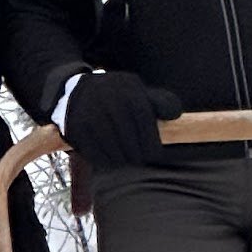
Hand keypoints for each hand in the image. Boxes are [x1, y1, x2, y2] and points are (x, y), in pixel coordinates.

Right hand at [57, 70, 181, 171]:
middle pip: (129, 140)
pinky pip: (95, 154)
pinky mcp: (76, 127)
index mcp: (128, 90)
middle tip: (138, 159)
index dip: (151, 143)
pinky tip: (109, 157)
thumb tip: (175, 115)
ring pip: (113, 150)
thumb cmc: (119, 97)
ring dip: (122, 160)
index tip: (154, 155)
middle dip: (137, 155)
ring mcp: (90, 113)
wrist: (78, 89)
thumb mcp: (140, 92)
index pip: (144, 121)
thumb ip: (161, 103)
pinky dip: (105, 161)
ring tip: (125, 158)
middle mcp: (108, 99)